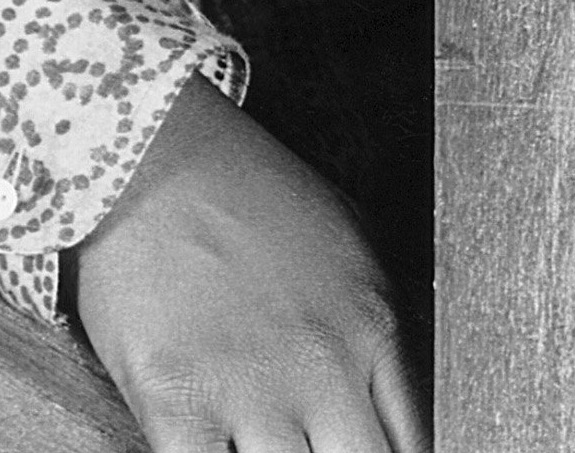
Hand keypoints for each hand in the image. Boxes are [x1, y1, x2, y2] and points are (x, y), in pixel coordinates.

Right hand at [70, 77, 427, 452]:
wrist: (153, 152)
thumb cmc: (247, 189)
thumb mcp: (351, 241)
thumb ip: (383, 330)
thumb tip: (404, 401)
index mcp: (372, 327)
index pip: (421, 442)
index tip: (372, 446)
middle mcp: (323, 367)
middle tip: (319, 448)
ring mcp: (250, 390)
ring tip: (273, 447)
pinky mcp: (177, 403)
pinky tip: (223, 452)